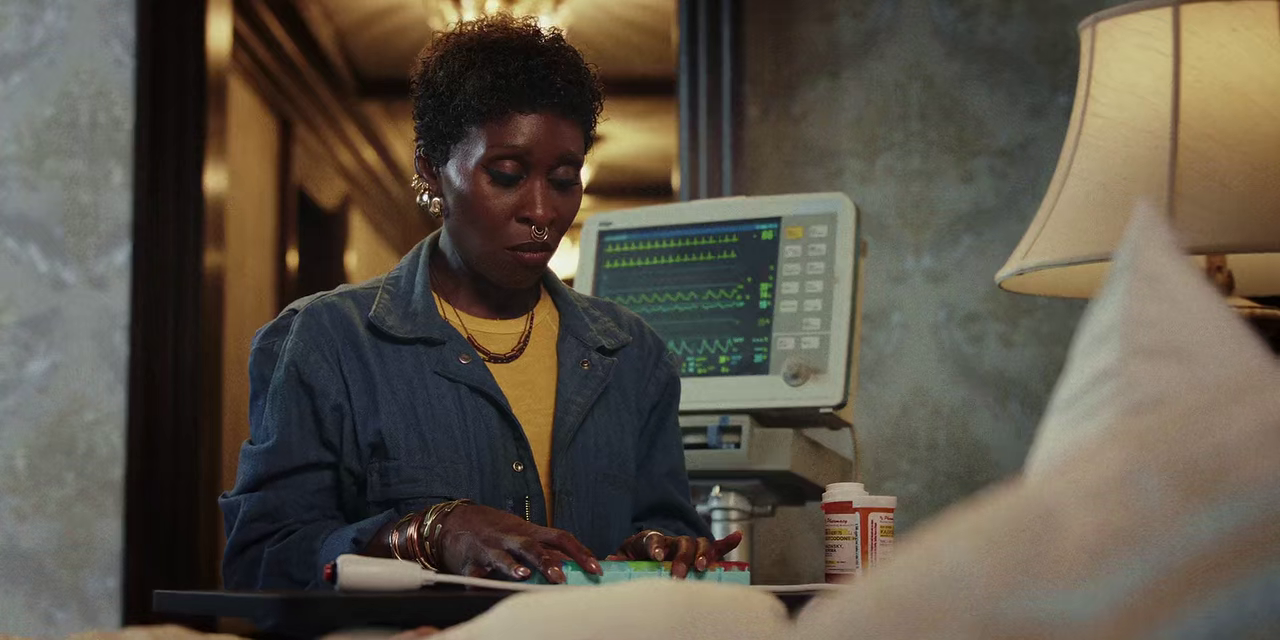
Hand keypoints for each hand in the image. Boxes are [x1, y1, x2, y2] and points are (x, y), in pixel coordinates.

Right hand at [435, 503, 601, 583]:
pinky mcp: (469, 562)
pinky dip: (478, 581)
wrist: (457, 521)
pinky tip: (482, 587)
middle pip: (532, 546)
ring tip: (524, 576)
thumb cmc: (498, 530)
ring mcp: (490, 548)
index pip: (561, 538)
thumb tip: (577, 565)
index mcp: (529, 532)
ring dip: (512, 566)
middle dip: (547, 562)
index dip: (580, 552)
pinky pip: (474, 574)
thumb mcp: (524, 535)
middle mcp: (511, 538)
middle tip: (561, 579)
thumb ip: (548, 550)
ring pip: (502, 556)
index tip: (595, 569)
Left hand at [607, 530, 742, 578]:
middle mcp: (671, 540)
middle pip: (681, 543)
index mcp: (651, 539)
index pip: (654, 538)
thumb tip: (609, 560)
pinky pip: (716, 547)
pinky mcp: (698, 554)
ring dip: (702, 555)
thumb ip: (619, 559)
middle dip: (682, 558)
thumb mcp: (624, 556)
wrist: (644, 551)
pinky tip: (737, 535)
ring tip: (702, 567)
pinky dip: (727, 542)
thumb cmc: (635, 555)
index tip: (657, 556)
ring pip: (698, 544)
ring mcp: (686, 546)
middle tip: (678, 574)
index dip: (656, 545)